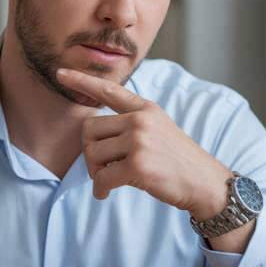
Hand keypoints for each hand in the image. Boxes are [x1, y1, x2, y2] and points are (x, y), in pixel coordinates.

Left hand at [56, 67, 231, 219]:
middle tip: (102, 167)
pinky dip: (100, 189)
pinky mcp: (138, 166)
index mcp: (145, 108)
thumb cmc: (178, 160)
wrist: (205, 183)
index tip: (60, 73)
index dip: (81, 81)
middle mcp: (140, 120)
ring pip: (92, 154)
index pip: (108, 90)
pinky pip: (102, 177)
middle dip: (90, 152)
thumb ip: (132, 123)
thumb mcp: (159, 129)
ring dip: (95, 172)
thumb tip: (94, 133)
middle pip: (89, 129)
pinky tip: (106, 193)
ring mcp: (139, 142)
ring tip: (110, 179)